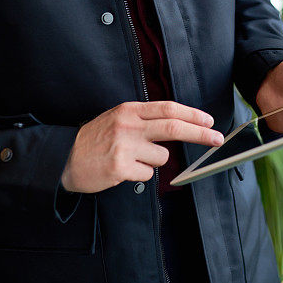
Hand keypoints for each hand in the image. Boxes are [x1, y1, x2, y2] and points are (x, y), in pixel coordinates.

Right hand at [60, 101, 223, 192]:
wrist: (65, 158)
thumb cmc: (96, 139)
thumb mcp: (119, 119)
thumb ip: (145, 119)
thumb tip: (179, 125)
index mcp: (130, 110)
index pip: (168, 108)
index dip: (192, 114)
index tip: (209, 121)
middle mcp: (128, 125)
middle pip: (174, 128)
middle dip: (200, 133)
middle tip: (217, 138)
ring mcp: (124, 147)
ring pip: (162, 157)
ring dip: (155, 161)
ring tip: (133, 159)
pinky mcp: (120, 168)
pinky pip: (148, 174)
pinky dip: (141, 174)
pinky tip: (124, 170)